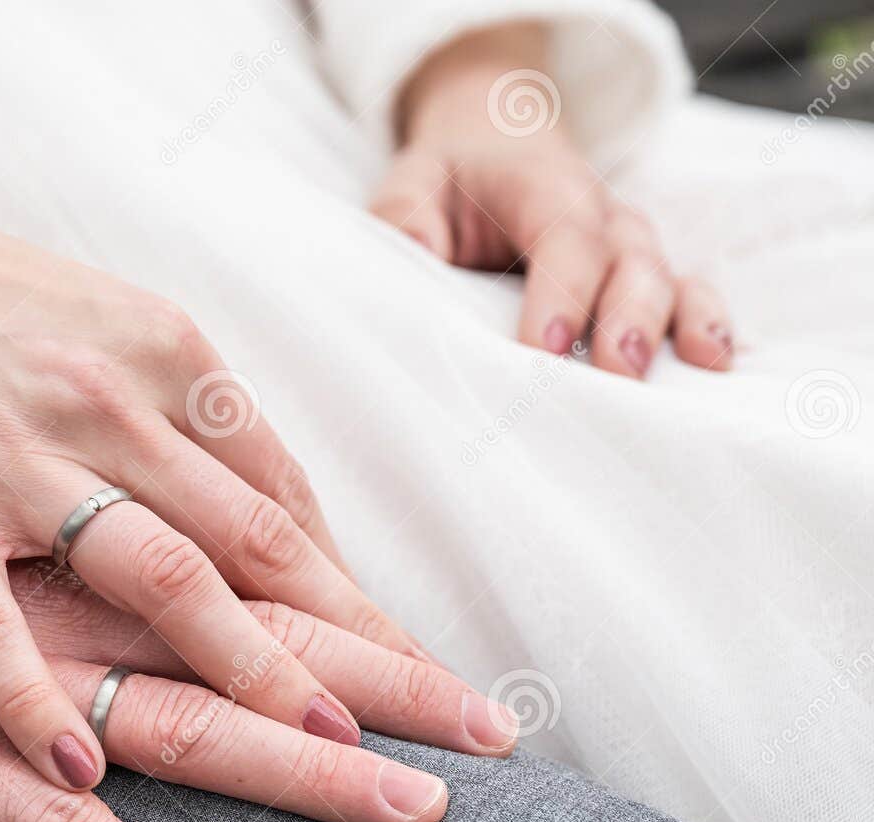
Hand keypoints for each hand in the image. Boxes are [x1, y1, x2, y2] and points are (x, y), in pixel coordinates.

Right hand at [0, 187, 513, 792]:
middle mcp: (110, 401)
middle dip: (363, 643)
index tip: (412, 671)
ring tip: (328, 750)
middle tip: (455, 726)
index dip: (357, 596)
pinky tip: (81, 774)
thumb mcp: (102, 336)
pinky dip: (33, 700)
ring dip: (252, 669)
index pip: (283, 499)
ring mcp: (15, 452)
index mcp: (166, 358)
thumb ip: (184, 428)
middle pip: (259, 544)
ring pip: (157, 576)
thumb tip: (271, 521)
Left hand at [369, 23, 733, 378]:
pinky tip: (717, 364)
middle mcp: (603, 218)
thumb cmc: (450, 181)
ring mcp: (631, 249)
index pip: (564, 238)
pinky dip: (707, 326)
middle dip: (627, 318)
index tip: (542, 346)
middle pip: (628, 263)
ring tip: (691, 369)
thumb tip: (411, 253)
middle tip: (617, 372)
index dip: (560, 291)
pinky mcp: (643, 279)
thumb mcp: (413, 183)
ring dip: (677, 326)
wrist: (495, 148)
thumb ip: (404, 216)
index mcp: (547, 189)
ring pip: (667, 281)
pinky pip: (688, 297)